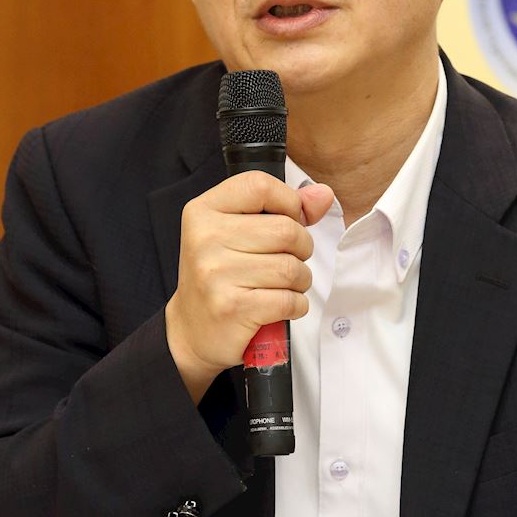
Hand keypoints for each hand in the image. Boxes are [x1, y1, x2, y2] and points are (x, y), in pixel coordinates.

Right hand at [165, 172, 332, 402]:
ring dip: (300, 280)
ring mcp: (216, 273)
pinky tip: (280, 306)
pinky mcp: (232, 307)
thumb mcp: (240, 231)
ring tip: (283, 285)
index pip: (260, 185)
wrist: (192, 330)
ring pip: (292, 268)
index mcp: (204, 211)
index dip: (288, 202)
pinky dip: (296, 305)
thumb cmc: (222, 274)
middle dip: (301, 248)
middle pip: (286, 230)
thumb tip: (324, 194)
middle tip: (288, 260)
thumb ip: (283, 208)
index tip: (289, 220)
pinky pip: (289, 300)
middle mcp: (205, 238)